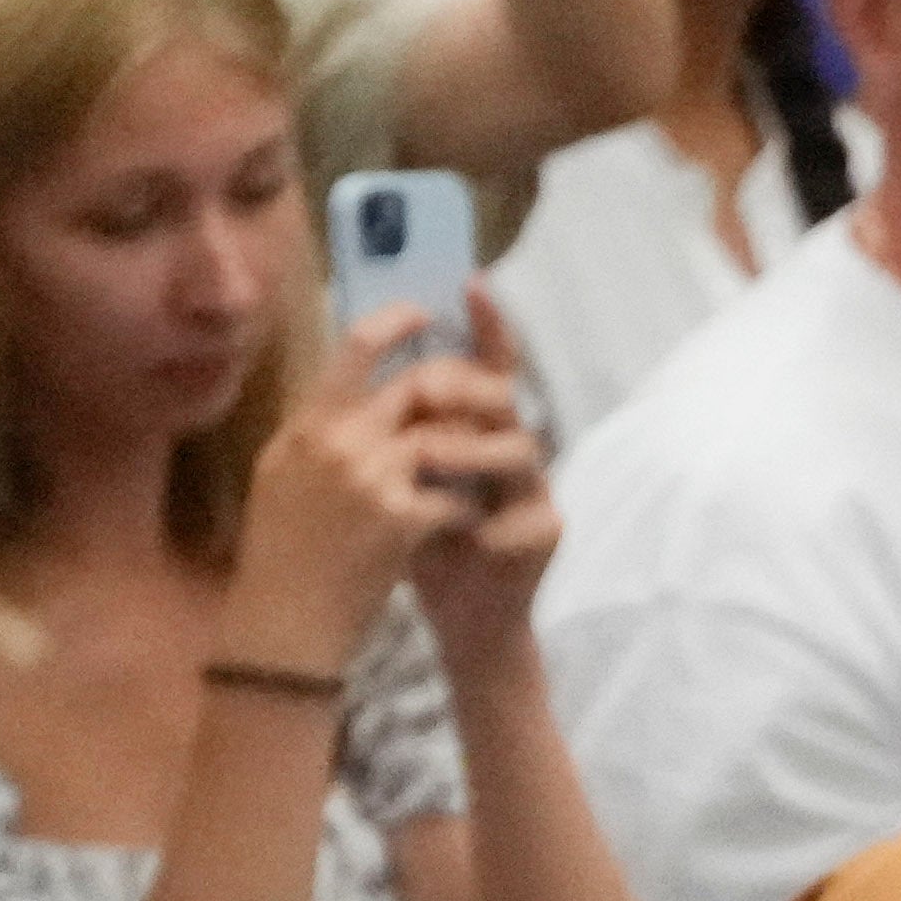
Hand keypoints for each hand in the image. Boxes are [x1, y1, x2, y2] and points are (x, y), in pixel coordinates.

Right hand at [224, 314, 468, 669]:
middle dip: (456, 395)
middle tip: (481, 404)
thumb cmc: (278, 553)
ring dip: (471, 457)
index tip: (425, 313)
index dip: (396, 323)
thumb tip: (339, 397)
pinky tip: (467, 528)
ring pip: (447, 441)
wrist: (284, 620)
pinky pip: (455, 498)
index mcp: (308, 425)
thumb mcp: (280, 476)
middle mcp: (339, 441)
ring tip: (480, 474)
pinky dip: (466, 511)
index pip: (354, 349)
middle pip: (417, 388)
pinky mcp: (401, 520)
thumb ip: (314, 434)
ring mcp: (371, 479)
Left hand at [391, 296, 558, 640]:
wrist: (456, 618)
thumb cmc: (420, 544)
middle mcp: (510, 450)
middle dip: (464, 388)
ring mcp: (533, 489)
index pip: (484, 367)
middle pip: (503, 395)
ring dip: (468, 451)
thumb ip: (389, 429)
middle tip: (423, 394)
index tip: (471, 282)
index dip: (485, 326)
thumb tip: (356, 366)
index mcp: (474, 430)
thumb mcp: (394, 477)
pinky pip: (521, 512)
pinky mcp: (545, 533)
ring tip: (427, 460)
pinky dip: (484, 521)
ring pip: (518, 448)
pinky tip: (462, 536)